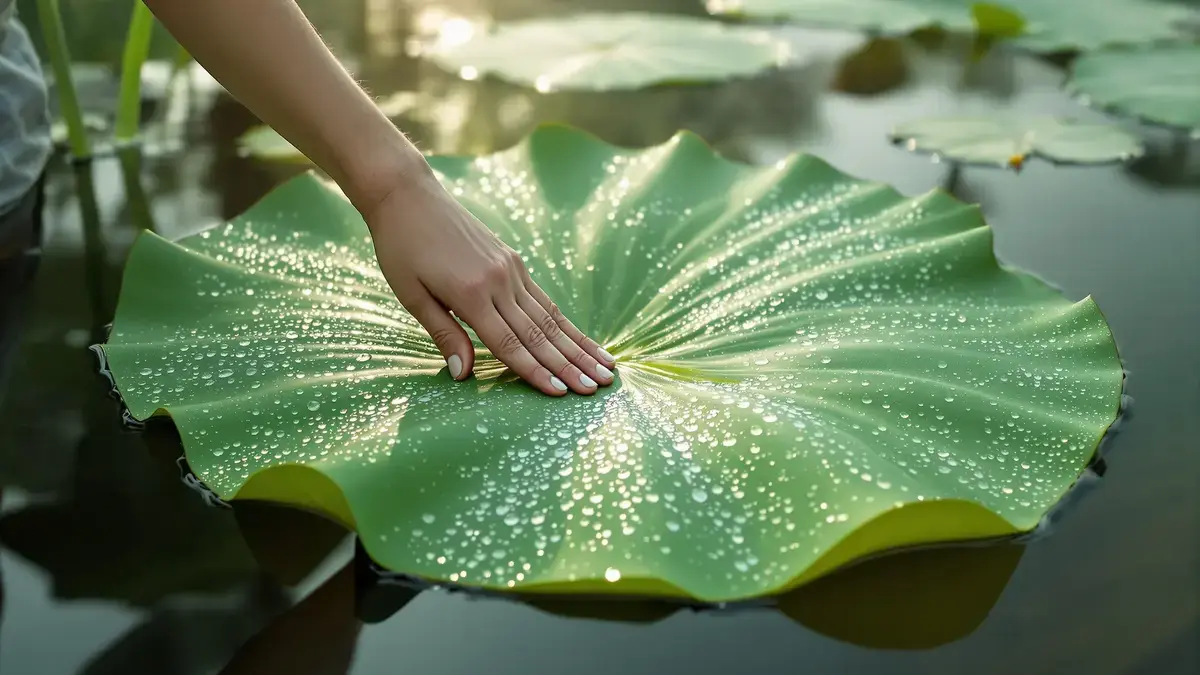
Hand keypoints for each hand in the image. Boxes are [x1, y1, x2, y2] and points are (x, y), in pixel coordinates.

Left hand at [363, 171, 615, 395]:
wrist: (410, 195)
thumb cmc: (401, 248)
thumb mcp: (411, 294)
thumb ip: (443, 334)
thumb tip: (463, 374)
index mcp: (470, 294)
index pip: (510, 344)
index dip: (536, 372)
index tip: (562, 393)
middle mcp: (498, 281)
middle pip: (540, 333)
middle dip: (570, 365)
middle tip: (597, 389)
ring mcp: (510, 269)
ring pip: (550, 316)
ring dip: (579, 346)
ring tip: (605, 369)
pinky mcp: (513, 261)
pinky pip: (543, 299)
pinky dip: (565, 323)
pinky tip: (581, 340)